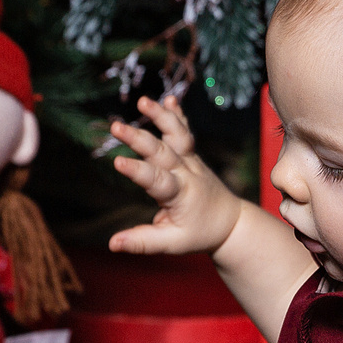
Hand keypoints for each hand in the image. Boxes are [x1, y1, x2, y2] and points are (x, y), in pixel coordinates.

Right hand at [106, 96, 242, 257]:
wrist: (230, 221)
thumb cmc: (198, 234)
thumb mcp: (171, 244)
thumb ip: (142, 242)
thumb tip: (112, 244)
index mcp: (180, 195)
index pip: (157, 180)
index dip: (137, 171)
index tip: (118, 161)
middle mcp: (186, 173)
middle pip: (162, 151)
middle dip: (139, 137)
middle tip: (116, 125)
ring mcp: (191, 160)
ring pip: (177, 135)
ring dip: (161, 116)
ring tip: (143, 101)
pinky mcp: (192, 155)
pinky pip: (184, 132)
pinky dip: (177, 115)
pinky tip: (168, 99)